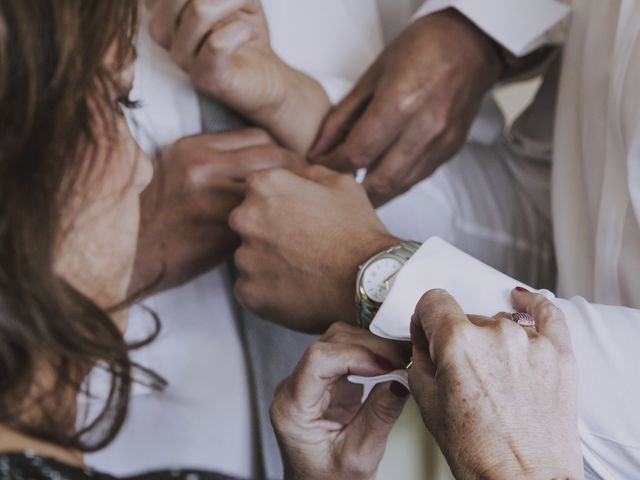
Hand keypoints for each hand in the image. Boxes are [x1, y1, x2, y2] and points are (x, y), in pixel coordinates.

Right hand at [130, 129, 303, 294]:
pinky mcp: (220, 233)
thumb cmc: (158, 216)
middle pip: (272, 155)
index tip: (291, 168)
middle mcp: (201, 167)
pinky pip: (265, 220)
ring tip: (303, 209)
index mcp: (191, 148)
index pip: (256, 135)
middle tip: (308, 187)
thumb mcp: (176, 172)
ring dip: (293, 197)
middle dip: (296, 170)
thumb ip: (216, 160)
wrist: (133, 256)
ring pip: (274, 188)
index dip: (279, 152)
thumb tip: (264, 160)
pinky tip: (286, 230)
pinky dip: (279, 223)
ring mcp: (210, 200)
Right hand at [148, 0, 328, 151]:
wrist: (265, 75)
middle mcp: (166, 36)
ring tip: (252, 8)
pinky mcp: (204, 77)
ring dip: (236, 0)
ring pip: (198, 11)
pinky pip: (216, 43)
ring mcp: (183, 59)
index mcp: (164, 12)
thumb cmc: (244, 33)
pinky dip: (242, 30)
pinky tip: (251, 33)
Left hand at [229, 165, 398, 331]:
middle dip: (268, 231)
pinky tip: (295, 288)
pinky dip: (268, 290)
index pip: (256, 189)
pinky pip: (250, 288)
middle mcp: (246, 218)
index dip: (279, 203)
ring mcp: (245, 258)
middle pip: (248, 222)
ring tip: (302, 268)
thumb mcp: (341, 183)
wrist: (367, 279)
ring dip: (267, 261)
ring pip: (248, 257)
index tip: (296, 216)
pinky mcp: (248, 292)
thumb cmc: (357, 232)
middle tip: (300, 244)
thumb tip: (297, 173)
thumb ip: (308, 172)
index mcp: (265, 186)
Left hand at [271, 322, 409, 479]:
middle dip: (370, 347)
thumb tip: (401, 380)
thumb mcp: (360, 456)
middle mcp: (293, 389)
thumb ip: (380, 416)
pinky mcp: (324, 381)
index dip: (355, 355)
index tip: (387, 365)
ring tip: (400, 361)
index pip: (318, 360)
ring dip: (371, 347)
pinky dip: (370, 354)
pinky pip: (345, 353)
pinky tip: (389, 364)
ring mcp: (308, 382)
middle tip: (403, 359)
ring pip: (337, 341)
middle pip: (329, 344)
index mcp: (292, 409)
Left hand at [310, 9, 502, 205]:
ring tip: (356, 185)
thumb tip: (319, 148)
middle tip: (336, 185)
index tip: (322, 164)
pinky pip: (418, 177)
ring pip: (401, 186)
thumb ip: (342, 117)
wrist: (470, 44)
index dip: (333, 165)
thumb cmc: (421, 49)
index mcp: (399, 104)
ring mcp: (441, 142)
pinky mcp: (451, 150)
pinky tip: (383, 173)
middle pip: (380, 181)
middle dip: (353, 190)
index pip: (357, 153)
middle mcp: (423, 128)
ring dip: (375, 192)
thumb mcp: (372, 76)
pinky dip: (397, 181)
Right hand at [408, 289, 582, 479]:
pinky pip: (548, 314)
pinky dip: (533, 306)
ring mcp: (531, 342)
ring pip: (500, 323)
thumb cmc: (478, 452)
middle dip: (459, 339)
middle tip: (464, 374)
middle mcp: (495, 335)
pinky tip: (522, 302)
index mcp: (457, 343)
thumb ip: (419, 357)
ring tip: (496, 377)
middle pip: (466, 317)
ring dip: (492, 340)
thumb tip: (422, 335)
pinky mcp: (559, 353)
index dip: (425, 318)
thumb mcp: (427, 403)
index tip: (429, 329)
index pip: (433, 301)